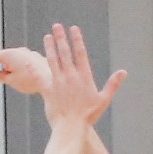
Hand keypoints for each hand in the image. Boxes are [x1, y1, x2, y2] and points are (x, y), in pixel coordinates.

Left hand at [0, 22, 122, 127]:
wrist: (71, 127)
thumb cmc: (88, 116)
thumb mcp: (103, 99)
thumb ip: (113, 84)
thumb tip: (123, 72)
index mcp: (84, 77)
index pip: (80, 53)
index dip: (77, 40)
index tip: (74, 28)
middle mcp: (70, 76)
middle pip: (64, 53)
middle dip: (61, 38)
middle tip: (56, 26)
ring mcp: (58, 83)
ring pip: (52, 61)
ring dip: (49, 47)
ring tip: (47, 37)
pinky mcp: (48, 91)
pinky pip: (40, 77)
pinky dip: (34, 69)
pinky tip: (29, 61)